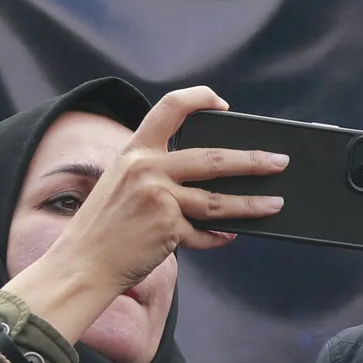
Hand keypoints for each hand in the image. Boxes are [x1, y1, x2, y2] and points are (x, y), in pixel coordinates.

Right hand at [4, 87, 285, 342]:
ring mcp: (158, 198)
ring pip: (219, 201)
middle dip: (253, 161)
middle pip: (213, 159)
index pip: (170, 107)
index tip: (223, 104)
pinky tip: (231, 236)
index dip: (200, 98)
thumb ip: (157, 171)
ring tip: (276, 203)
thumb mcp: (122, 183)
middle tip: (280, 162)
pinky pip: (204, 233)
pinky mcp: (167, 228)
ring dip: (253, 204)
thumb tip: (214, 174)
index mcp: (134, 150)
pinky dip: (218, 237)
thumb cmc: (105, 225)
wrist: (81, 263)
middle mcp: (147, 168)